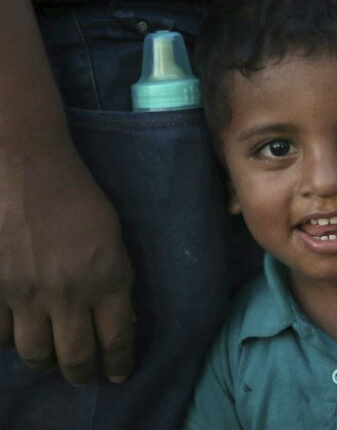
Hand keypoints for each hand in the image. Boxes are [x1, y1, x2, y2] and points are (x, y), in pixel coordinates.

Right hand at [0, 140, 134, 384]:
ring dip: (47, 361)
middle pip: (74, 358)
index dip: (118, 363)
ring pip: (35, 354)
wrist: (27, 169)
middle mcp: (68, 294)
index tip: (118, 374)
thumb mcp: (114, 237)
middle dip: (82, 374)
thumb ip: (116, 279)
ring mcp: (26, 294)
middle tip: (84, 375)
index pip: (117, 339)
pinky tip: (19, 332)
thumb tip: (117, 316)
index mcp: (107, 279)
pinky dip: (10, 340)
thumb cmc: (79, 197)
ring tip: (52, 358)